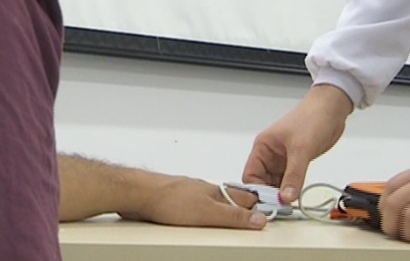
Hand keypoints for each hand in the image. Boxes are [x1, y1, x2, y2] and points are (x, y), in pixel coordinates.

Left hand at [119, 173, 267, 229]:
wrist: (139, 193)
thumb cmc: (169, 199)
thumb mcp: (208, 213)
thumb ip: (233, 216)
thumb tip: (259, 219)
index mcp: (216, 192)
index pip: (245, 198)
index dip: (259, 206)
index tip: (271, 211)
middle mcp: (205, 190)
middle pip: (231, 197)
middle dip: (246, 202)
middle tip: (259, 207)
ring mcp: (190, 194)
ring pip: (215, 199)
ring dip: (227, 204)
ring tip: (237, 207)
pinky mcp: (176, 201)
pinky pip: (198, 204)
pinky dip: (207, 207)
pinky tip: (203, 212)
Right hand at [242, 84, 353, 201]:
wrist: (332, 109)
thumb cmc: (312, 118)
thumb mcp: (301, 148)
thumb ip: (294, 175)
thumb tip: (286, 197)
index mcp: (263, 147)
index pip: (250, 175)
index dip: (257, 191)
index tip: (269, 203)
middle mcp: (270, 155)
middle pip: (261, 182)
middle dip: (269, 195)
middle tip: (280, 208)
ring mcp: (282, 160)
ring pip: (275, 184)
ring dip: (281, 194)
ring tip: (289, 205)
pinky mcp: (295, 162)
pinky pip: (288, 181)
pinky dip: (291, 190)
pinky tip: (296, 197)